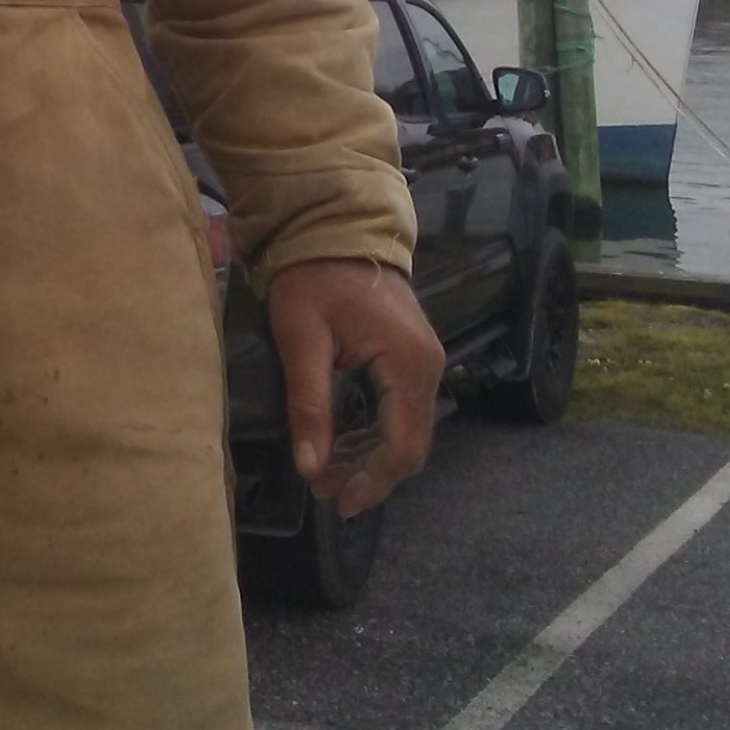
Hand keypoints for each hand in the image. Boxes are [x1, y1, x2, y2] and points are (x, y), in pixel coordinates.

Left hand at [265, 257, 445, 518]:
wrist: (335, 225)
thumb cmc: (314, 276)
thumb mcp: (301, 338)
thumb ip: (309, 405)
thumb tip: (310, 469)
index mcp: (406, 361)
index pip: (401, 444)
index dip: (372, 481)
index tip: (337, 504)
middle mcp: (428, 365)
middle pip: (411, 444)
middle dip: (370, 475)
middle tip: (326, 495)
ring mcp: (424, 360)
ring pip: (407, 430)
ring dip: (370, 458)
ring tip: (326, 476)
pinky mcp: (412, 356)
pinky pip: (401, 409)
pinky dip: (374, 433)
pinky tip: (342, 445)